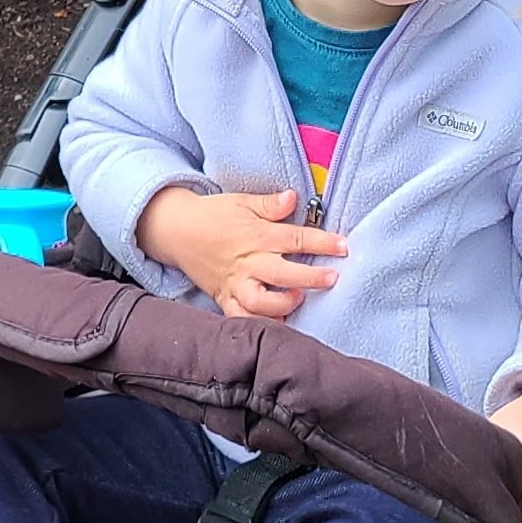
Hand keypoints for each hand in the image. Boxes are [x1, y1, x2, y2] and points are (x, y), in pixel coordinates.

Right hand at [139, 184, 347, 323]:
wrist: (175, 231)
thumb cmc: (213, 215)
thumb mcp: (241, 201)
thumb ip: (270, 204)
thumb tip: (294, 198)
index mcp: (256, 235)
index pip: (295, 238)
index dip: (323, 243)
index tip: (345, 247)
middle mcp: (247, 262)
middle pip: (283, 273)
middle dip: (310, 277)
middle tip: (332, 277)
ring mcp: (235, 283)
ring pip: (260, 302)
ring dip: (283, 304)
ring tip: (300, 299)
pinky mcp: (224, 298)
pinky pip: (241, 318)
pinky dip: (259, 324)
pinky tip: (279, 323)